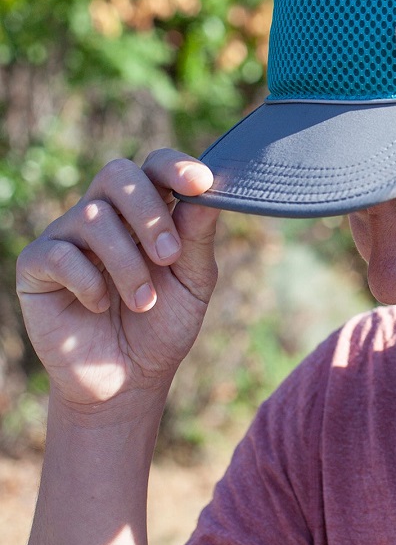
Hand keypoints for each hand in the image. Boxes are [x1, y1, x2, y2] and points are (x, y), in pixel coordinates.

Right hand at [16, 150, 219, 414]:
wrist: (129, 379)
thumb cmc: (164, 323)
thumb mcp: (193, 280)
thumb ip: (198, 235)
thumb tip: (209, 192)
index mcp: (148, 209)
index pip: (155, 165)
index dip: (176, 166)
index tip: (202, 183)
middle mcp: (106, 213)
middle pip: (119, 174)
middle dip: (149, 212)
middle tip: (169, 256)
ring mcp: (69, 235)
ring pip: (95, 217)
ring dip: (128, 264)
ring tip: (144, 302)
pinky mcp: (37, 264)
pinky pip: (60, 252)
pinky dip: (89, 281)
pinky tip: (101, 305)